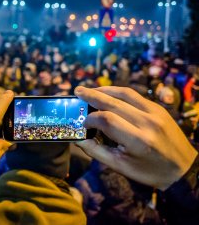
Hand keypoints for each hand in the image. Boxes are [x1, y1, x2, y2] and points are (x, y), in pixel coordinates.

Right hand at [75, 86, 197, 189]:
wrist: (184, 168)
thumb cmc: (150, 171)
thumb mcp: (122, 167)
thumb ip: (97, 152)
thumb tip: (78, 139)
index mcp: (138, 141)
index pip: (107, 120)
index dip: (91, 119)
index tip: (83, 123)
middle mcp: (147, 123)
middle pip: (114, 103)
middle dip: (92, 96)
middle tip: (77, 91)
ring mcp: (155, 113)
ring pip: (125, 94)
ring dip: (104, 90)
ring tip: (89, 89)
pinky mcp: (159, 108)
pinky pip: (135, 95)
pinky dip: (118, 92)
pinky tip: (107, 93)